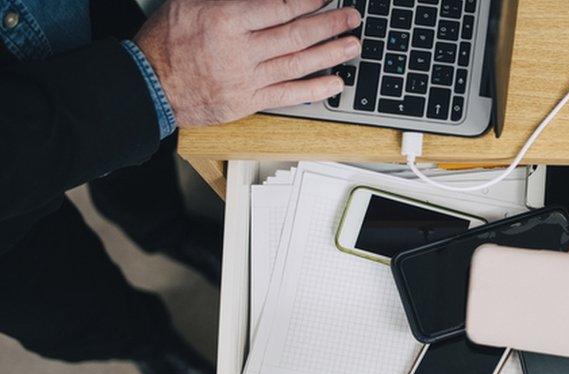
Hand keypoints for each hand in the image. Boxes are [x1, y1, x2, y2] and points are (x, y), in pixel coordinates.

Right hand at [135, 0, 360, 127]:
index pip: (279, 7)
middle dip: (329, 25)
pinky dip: (314, 89)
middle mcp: (240, 50)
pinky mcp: (248, 102)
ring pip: (298, 64)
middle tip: (351, 18)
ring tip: (353, 45)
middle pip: (296, 35)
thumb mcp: (191, 3)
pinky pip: (289, 95)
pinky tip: (335, 82)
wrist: (149, 86)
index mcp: (226, 19)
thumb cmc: (166, 42)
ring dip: (330, 54)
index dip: (309, 1)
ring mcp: (246, 79)